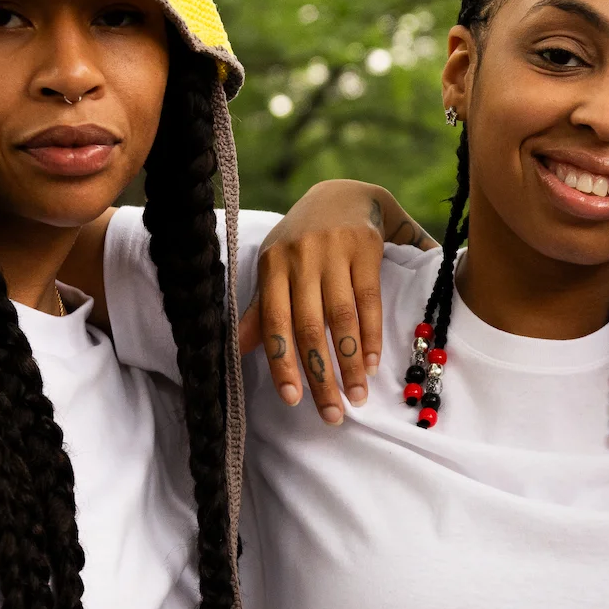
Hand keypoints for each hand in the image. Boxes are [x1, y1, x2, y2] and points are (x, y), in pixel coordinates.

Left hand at [236, 179, 431, 423]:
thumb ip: (261, 309)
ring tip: (357, 397)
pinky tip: (371, 364)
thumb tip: (237, 349)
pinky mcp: (365, 249)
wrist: (345, 194)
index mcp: (272, 266)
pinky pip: (368, 301)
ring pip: (341, 318)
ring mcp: (334, 253)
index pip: (274, 322)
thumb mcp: (277, 268)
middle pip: (309, 327)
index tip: (292, 399)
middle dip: (320, 375)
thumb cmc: (303, 241)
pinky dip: (370, 336)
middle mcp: (300, 258)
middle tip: (332, 414)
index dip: (283, 362)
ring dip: (350, 362)